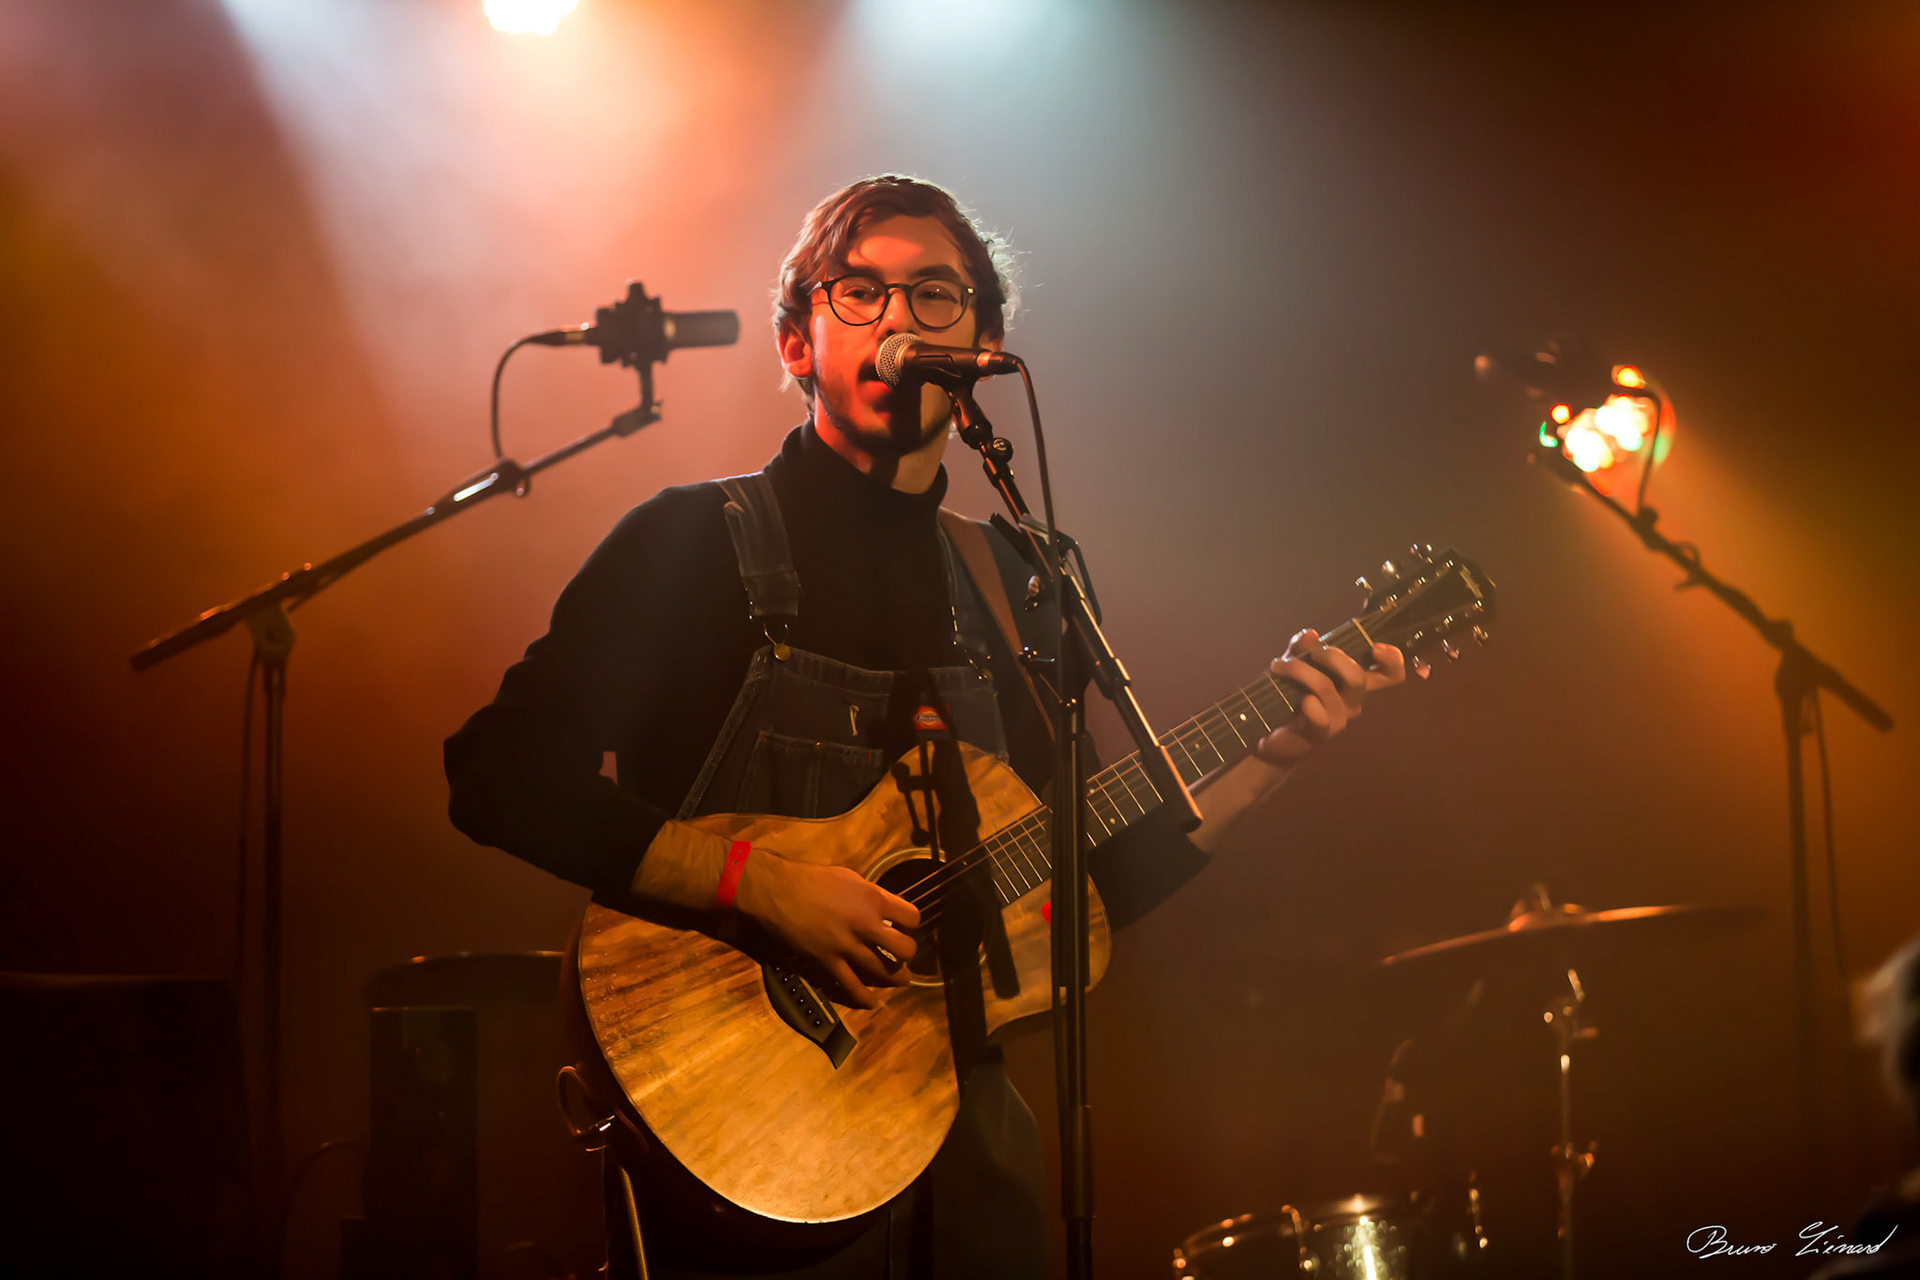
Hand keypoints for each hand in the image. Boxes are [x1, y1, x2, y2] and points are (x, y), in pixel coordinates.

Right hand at [733, 851, 920, 1008]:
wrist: (777, 891)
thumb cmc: (812, 879)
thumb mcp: (849, 877)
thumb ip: (870, 894)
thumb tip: (883, 907)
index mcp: (873, 898)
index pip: (912, 917)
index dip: (911, 924)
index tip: (904, 926)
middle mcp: (866, 924)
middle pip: (904, 949)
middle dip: (906, 953)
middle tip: (900, 954)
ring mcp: (847, 946)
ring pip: (883, 971)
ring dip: (895, 978)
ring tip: (899, 980)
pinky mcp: (828, 963)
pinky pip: (852, 987)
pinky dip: (864, 998)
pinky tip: (872, 1002)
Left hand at [1253, 629, 1408, 767]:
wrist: (1271, 737)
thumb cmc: (1289, 697)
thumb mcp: (1293, 665)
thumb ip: (1301, 648)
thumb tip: (1310, 634)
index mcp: (1354, 684)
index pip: (1390, 676)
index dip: (1393, 661)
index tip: (1376, 647)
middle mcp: (1352, 702)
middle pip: (1358, 677)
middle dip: (1331, 657)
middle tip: (1309, 653)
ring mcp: (1338, 720)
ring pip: (1326, 687)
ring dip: (1299, 670)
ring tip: (1278, 666)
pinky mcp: (1319, 734)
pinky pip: (1318, 715)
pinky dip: (1306, 702)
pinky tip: (1295, 699)